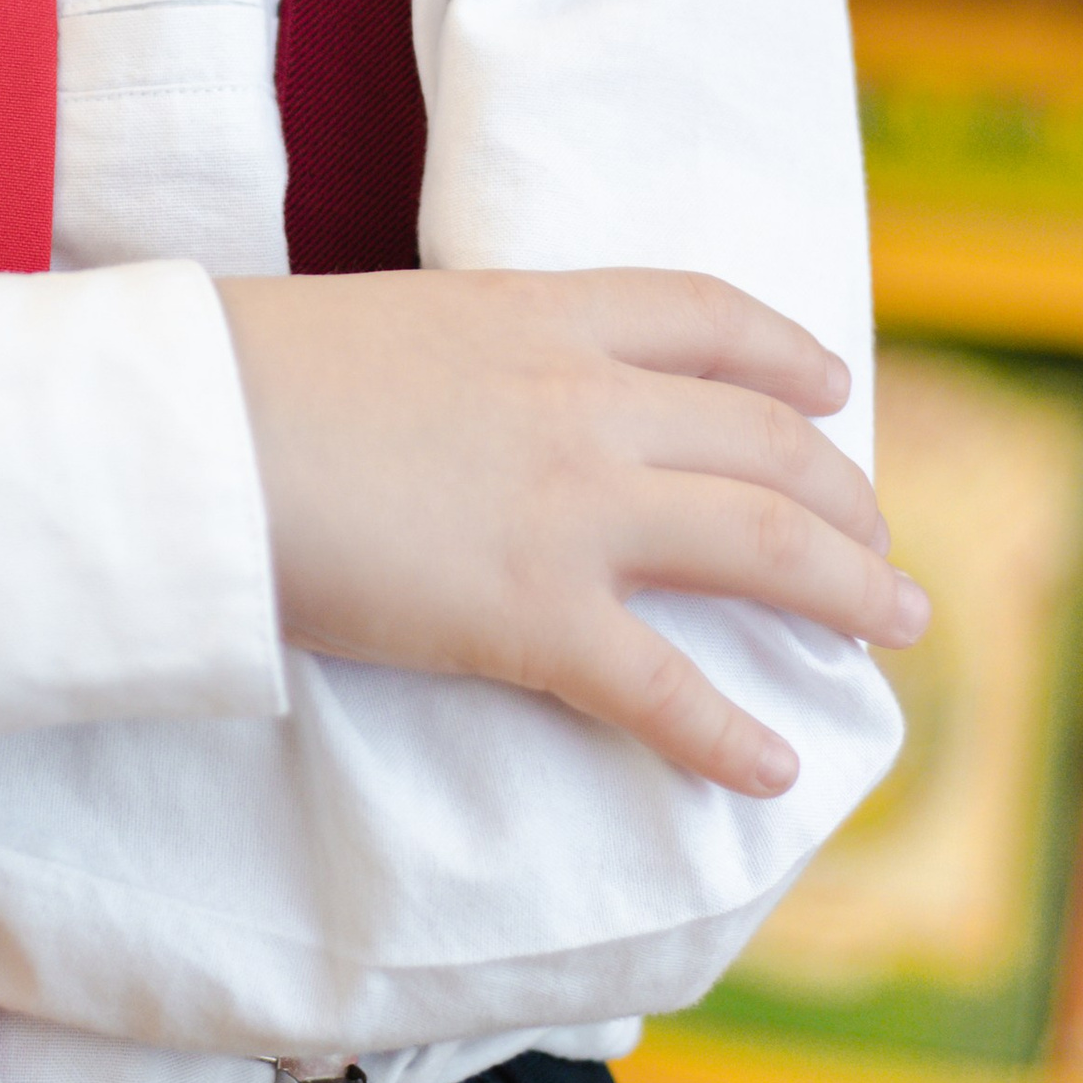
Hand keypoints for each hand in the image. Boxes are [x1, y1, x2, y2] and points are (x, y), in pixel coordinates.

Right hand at [217, 267, 925, 797]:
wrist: (189, 435)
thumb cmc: (244, 374)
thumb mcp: (383, 321)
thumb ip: (457, 355)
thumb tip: (457, 395)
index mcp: (540, 313)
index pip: (707, 316)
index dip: (786, 357)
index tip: (829, 389)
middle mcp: (587, 401)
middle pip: (768, 440)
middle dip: (844, 496)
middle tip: (879, 547)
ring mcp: (573, 508)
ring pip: (764, 544)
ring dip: (848, 591)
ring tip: (894, 629)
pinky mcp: (535, 616)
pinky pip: (666, 688)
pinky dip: (730, 735)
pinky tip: (772, 769)